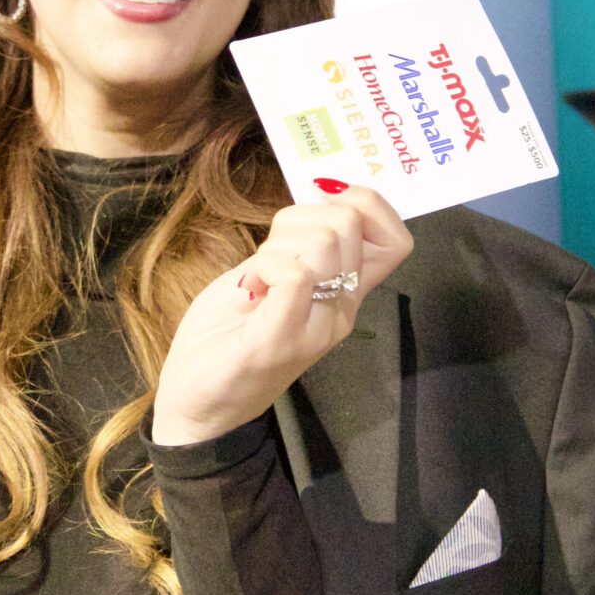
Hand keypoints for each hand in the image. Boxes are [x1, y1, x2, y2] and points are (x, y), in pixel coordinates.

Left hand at [151, 184, 411, 447]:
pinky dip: (265, 264)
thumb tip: (321, 191)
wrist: (198, 403)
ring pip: (323, 241)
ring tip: (258, 276)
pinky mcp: (281, 337)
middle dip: (301, 216)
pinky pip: (293, 274)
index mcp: (346, 293)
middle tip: (271, 253)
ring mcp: (316, 326)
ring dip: (278, 242)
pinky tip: (251, 287)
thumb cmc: (230, 334)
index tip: (321, 209)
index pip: (396, 239)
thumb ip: (300, 244)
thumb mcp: (272, 276)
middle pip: (348, 223)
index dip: (366, 204)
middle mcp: (342, 310)